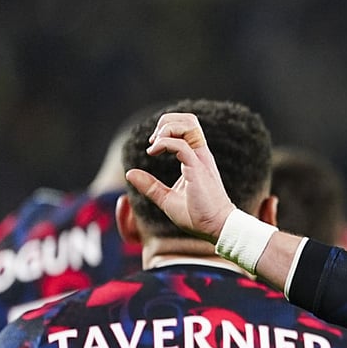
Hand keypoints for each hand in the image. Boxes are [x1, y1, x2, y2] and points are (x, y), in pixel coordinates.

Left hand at [124, 112, 236, 241]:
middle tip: (154, 140)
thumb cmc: (198, 216)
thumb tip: (130, 173)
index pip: (186, 128)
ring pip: (188, 124)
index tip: (153, 146)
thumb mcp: (167, 199)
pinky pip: (180, 145)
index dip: (166, 128)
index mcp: (196, 159)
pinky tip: (154, 153)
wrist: (216, 228)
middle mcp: (200, 155)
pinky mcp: (197, 168)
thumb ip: (150, 185)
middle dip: (166, 121)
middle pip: (189, 119)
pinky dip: (164, 143)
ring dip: (166, 128)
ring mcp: (200, 160)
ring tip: (155, 144)